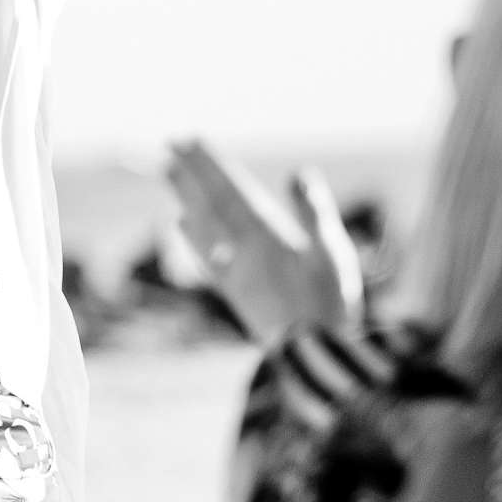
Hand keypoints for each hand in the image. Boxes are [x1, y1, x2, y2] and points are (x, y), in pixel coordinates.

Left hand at [166, 139, 361, 344]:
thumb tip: (299, 172)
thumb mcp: (332, 254)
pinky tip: (182, 223)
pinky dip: (191, 233)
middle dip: (191, 172)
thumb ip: (313, 212)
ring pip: (202, 225)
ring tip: (168, 171)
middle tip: (170, 144)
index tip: (190, 139)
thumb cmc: (329, 306)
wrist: (311, 361)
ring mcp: (232, 271)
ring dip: (185, 195)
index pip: (231, 190)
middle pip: (211, 203)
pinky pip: (205, 254)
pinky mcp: (233, 292)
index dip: (210, 164)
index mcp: (264, 237)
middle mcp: (240, 250)